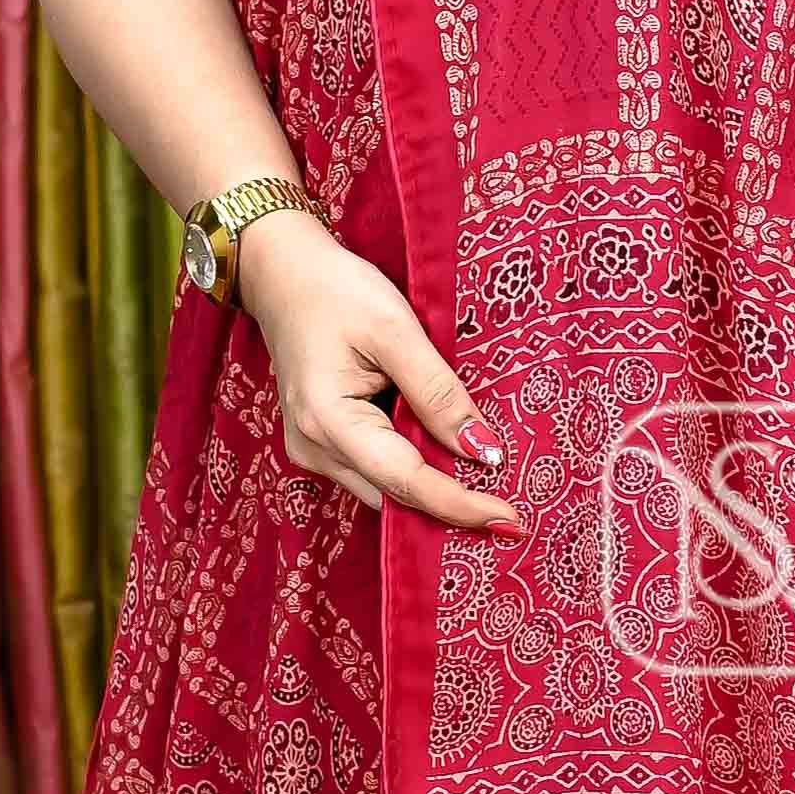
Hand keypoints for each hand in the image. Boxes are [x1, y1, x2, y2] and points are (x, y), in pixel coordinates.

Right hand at [237, 214, 524, 533]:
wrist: (283, 274)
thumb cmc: (334, 291)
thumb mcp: (395, 330)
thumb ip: (438, 392)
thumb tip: (483, 450)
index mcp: (329, 421)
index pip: (406, 481)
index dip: (460, 505)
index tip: (510, 519)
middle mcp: (315, 449)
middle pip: (395, 496)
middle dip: (451, 504)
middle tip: (510, 507)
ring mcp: (313, 449)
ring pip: (384, 490)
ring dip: (432, 488)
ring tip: (485, 481)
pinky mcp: (320, 443)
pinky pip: (373, 472)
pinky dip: (411, 469)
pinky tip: (445, 457)